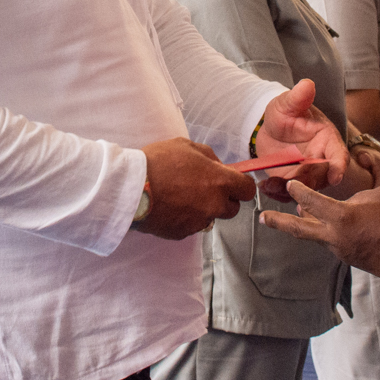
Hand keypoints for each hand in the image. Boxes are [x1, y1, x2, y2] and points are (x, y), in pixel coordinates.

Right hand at [139, 137, 256, 239]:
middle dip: (223, 200)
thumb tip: (218, 166)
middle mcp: (214, 205)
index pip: (247, 190)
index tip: (232, 183)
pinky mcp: (183, 233)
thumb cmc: (158, 162)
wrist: (131, 187)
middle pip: (232, 209)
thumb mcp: (186, 146)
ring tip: (181, 197)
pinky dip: (185, 218)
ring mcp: (199, 221)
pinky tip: (170, 207)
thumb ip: (209, 157)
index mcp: (219, 182)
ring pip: (210, 217)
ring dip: (203, 209)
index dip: (241, 186)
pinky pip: (191, 226)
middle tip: (204, 189)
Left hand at [253, 79, 349, 198]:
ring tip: (270, 185)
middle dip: (306, 183)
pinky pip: (289, 192)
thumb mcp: (288, 104)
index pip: (339, 155)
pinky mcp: (292, 181)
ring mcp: (306, 173)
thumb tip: (307, 84)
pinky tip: (264, 186)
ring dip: (288, 190)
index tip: (335, 176)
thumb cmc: (283, 113)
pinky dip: (277, 193)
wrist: (267, 127)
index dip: (339, 166)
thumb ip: (298, 97)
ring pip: (304, 188)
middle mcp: (321, 159)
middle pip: (321, 177)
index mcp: (327, 140)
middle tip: (288, 181)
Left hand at [258, 179, 379, 280]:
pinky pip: (334, 241)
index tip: (290, 183)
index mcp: (341, 216)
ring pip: (317, 234)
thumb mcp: (379, 194)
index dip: (298, 190)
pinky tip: (339, 225)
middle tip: (262, 218)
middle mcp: (335, 236)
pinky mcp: (349, 259)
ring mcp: (340, 251)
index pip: (310, 200)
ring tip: (302, 214)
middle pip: (298, 229)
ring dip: (309, 224)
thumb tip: (345, 203)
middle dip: (278, 222)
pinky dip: (331, 232)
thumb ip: (356, 196)